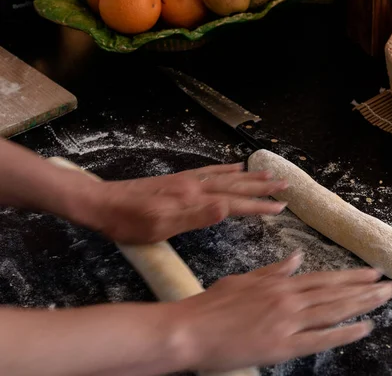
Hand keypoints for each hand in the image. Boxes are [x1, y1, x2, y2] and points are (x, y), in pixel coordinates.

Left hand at [83, 163, 287, 244]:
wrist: (102, 203)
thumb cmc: (130, 222)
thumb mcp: (161, 226)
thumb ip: (195, 217)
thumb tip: (227, 208)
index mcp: (194, 200)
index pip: (235, 203)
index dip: (259, 206)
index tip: (281, 207)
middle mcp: (195, 187)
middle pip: (236, 185)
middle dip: (262, 186)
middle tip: (285, 184)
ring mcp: (187, 181)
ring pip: (226, 176)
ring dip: (249, 177)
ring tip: (269, 173)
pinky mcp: (179, 179)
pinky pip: (209, 171)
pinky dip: (226, 169)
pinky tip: (235, 167)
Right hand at [168, 252, 391, 372]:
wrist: (190, 329)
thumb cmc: (212, 304)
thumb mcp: (244, 280)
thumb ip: (274, 271)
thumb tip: (297, 257)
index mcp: (280, 284)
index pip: (325, 278)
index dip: (352, 275)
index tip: (373, 272)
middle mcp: (290, 300)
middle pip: (336, 292)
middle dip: (367, 288)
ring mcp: (288, 323)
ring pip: (334, 311)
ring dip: (364, 304)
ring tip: (386, 299)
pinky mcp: (283, 346)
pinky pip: (320, 338)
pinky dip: (345, 332)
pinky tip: (365, 327)